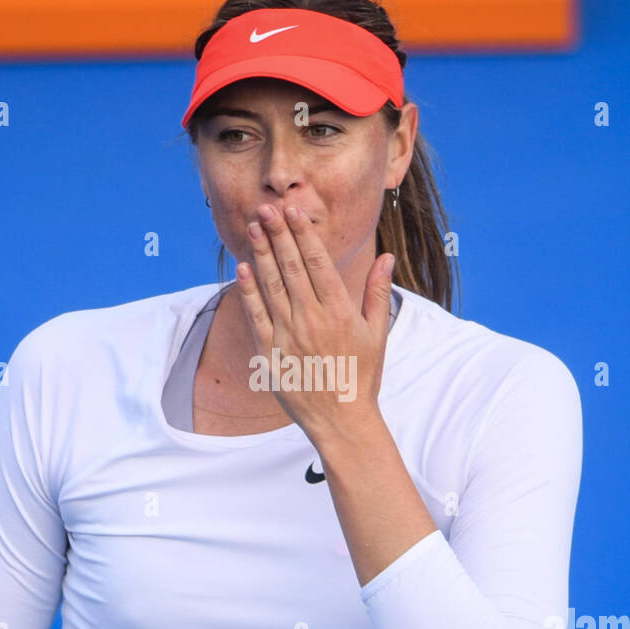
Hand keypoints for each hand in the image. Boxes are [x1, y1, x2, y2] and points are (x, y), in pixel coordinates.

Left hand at [235, 202, 395, 445]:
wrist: (341, 420)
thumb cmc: (362, 376)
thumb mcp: (377, 332)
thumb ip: (377, 291)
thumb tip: (386, 256)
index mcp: (340, 312)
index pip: (318, 263)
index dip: (303, 234)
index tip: (293, 210)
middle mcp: (312, 320)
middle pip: (291, 267)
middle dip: (278, 234)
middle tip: (266, 207)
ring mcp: (288, 336)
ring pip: (271, 286)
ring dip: (261, 253)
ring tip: (253, 227)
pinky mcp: (270, 354)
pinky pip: (255, 316)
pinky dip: (248, 292)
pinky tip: (243, 268)